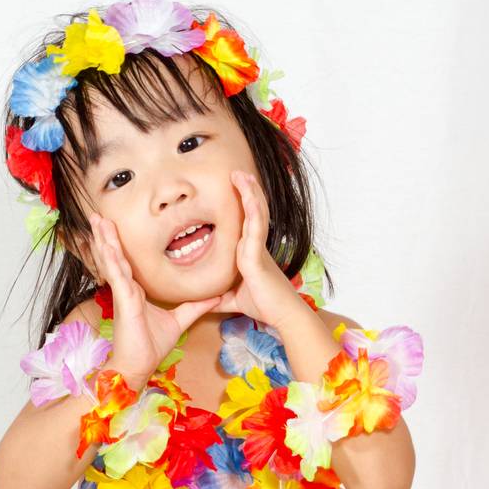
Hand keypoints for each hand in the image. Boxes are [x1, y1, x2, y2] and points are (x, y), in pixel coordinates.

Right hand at [87, 213, 221, 387]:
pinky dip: (112, 260)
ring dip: (104, 240)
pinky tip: (106, 246)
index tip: (114, 226)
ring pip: (112, 261)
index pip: (126, 261)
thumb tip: (215, 297)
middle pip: (115, 256)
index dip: (119, 244)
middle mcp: (126, 290)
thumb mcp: (179, 321)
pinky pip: (117, 277)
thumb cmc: (150, 347)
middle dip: (106, 235)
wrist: (138, 367)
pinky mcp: (124, 302)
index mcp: (134, 291)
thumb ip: (194, 307)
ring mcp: (123, 295)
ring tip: (96, 220)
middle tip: (98, 214)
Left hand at [209, 171, 302, 329]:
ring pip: (255, 215)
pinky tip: (249, 197)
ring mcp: (258, 250)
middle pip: (253, 212)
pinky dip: (253, 212)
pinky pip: (255, 230)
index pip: (246, 221)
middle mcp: (255, 247)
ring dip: (249, 194)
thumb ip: (220, 298)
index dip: (243, 203)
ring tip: (241, 174)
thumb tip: (205, 302)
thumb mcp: (233, 301)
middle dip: (246, 191)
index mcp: (249, 252)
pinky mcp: (258, 258)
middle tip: (236, 173)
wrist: (283, 316)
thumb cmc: (264, 305)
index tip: (235, 187)